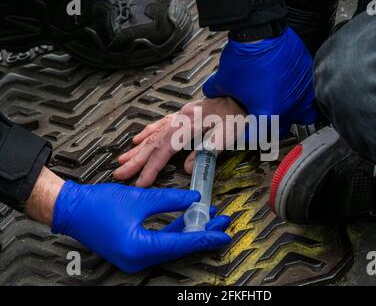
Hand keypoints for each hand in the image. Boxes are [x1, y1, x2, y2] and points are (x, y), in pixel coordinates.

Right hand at [51, 181, 230, 272]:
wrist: (71, 208)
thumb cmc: (97, 205)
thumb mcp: (141, 198)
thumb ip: (171, 200)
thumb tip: (193, 198)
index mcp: (138, 249)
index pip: (181, 244)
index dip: (205, 237)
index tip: (223, 233)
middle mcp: (137, 258)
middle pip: (179, 246)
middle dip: (202, 232)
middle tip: (222, 222)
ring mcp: (134, 256)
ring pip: (171, 244)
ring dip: (189, 231)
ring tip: (209, 217)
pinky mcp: (132, 249)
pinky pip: (160, 242)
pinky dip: (175, 231)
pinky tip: (187, 220)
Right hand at [113, 97, 245, 186]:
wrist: (242, 95)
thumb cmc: (237, 115)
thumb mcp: (228, 134)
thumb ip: (208, 150)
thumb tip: (188, 168)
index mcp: (190, 124)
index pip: (165, 149)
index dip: (152, 167)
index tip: (141, 182)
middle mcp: (181, 118)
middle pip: (154, 142)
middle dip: (136, 160)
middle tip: (120, 174)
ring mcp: (180, 115)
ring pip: (153, 133)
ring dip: (137, 149)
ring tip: (123, 160)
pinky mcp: (182, 115)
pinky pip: (159, 124)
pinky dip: (147, 133)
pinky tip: (138, 139)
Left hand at [204, 27, 317, 134]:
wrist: (261, 32)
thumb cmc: (246, 57)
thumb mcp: (224, 80)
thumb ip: (216, 91)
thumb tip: (211, 92)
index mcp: (266, 113)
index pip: (258, 136)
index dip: (248, 137)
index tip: (245, 135)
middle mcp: (287, 107)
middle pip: (282, 129)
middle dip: (271, 128)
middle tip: (262, 122)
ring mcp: (300, 93)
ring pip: (302, 116)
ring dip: (292, 116)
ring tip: (284, 112)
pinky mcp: (307, 78)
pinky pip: (310, 95)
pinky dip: (302, 97)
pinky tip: (293, 92)